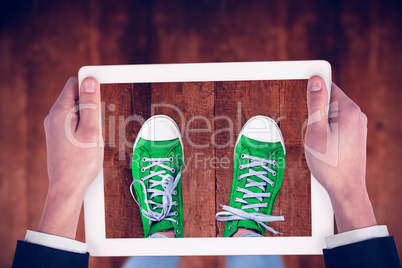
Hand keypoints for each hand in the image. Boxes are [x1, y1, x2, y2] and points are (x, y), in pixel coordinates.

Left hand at [37, 77, 102, 238]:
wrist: (67, 188)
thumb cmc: (80, 163)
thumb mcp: (90, 131)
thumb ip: (90, 105)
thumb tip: (89, 81)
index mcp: (60, 112)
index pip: (75, 83)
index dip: (91, 86)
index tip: (103, 96)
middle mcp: (54, 117)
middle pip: (76, 97)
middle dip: (92, 105)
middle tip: (101, 123)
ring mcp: (55, 127)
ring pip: (77, 111)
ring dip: (90, 118)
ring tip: (96, 136)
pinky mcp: (59, 136)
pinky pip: (75, 123)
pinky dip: (85, 127)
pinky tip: (91, 141)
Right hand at [305, 76, 375, 232]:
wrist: (345, 189)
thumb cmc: (329, 163)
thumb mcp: (316, 131)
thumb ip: (316, 103)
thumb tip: (316, 79)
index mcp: (349, 110)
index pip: (329, 86)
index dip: (313, 93)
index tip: (305, 104)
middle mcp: (357, 116)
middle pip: (329, 103)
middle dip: (315, 114)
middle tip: (311, 132)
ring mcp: (357, 127)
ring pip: (331, 116)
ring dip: (319, 125)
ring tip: (318, 144)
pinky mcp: (355, 137)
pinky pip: (336, 127)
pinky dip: (326, 134)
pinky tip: (324, 149)